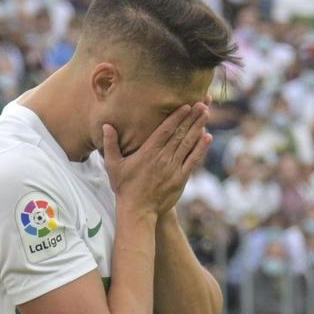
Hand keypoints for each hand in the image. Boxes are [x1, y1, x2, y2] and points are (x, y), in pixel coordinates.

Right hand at [103, 101, 212, 220]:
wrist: (137, 211)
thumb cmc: (124, 187)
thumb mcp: (112, 165)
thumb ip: (110, 144)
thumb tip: (106, 125)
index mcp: (148, 152)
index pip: (165, 130)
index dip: (177, 116)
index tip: (186, 104)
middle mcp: (163, 158)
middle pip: (180, 133)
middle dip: (192, 117)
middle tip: (202, 102)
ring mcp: (173, 168)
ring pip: (188, 144)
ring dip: (198, 127)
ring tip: (206, 113)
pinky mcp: (180, 179)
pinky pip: (192, 161)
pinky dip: (200, 149)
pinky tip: (208, 137)